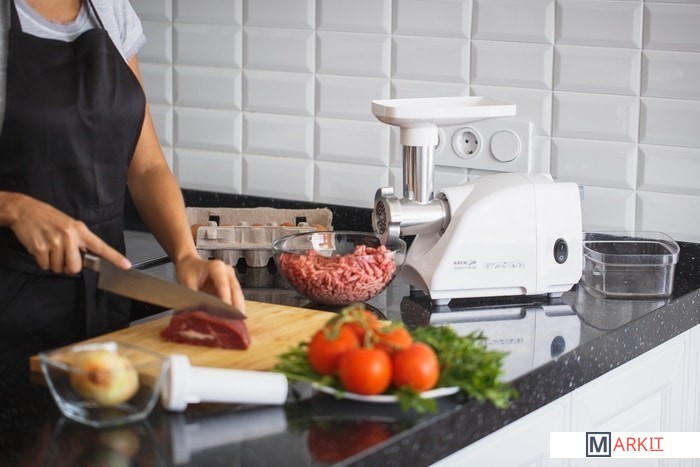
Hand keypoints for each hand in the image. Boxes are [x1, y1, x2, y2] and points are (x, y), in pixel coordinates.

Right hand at [7, 194, 131, 274]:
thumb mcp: (70, 225)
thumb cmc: (49, 218)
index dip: (115, 258)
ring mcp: (55, 243)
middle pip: (75, 268)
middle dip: (68, 267)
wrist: (25, 210)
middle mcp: (70, 236)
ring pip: (58, 268)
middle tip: (62, 256)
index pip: (101, 246)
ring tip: (50, 247)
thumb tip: (89, 257)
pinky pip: (45, 266)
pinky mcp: (40, 248)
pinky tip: (41, 248)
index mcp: (80, 231)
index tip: (126, 265)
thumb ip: (81, 241)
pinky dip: (42, 261)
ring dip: (53, 263)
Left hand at [175, 255, 245, 313]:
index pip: (223, 284)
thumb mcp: (186, 283)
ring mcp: (231, 278)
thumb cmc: (188, 271)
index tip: (227, 310)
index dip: (226, 297)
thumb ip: (193, 296)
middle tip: (237, 320)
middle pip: (235, 290)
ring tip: (237, 322)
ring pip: (238, 294)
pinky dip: (235, 308)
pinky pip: (235, 297)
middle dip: (236, 306)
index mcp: (216, 267)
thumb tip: (198, 312)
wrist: (189, 263)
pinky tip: (234, 318)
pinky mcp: (231, 286)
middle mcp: (227, 271)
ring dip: (238, 308)